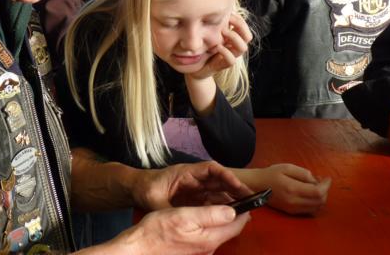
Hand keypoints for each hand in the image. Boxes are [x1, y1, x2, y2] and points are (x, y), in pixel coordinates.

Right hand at [98, 205, 248, 254]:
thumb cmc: (158, 230)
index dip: (243, 208)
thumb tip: (233, 211)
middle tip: (233, 194)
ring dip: (222, 216)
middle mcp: (209, 247)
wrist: (140, 246)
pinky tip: (202, 212)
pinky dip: (211, 222)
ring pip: (219, 230)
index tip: (245, 195)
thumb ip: (211, 214)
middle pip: (230, 228)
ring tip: (219, 199)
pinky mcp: (193, 249)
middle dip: (234, 212)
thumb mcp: (184, 216)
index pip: (237, 224)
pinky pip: (208, 234)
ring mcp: (201, 249)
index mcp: (210, 238)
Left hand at [133, 161, 251, 210]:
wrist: (137, 189)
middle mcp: (194, 179)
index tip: (239, 185)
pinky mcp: (195, 198)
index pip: (211, 169)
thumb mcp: (156, 200)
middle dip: (236, 188)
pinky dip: (222, 206)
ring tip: (246, 209)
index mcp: (186, 173)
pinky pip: (212, 200)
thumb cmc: (147, 189)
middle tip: (252, 199)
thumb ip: (172, 209)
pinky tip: (231, 215)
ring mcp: (195, 188)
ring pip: (218, 191)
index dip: (227, 176)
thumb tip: (187, 219)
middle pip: (220, 180)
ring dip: (232, 198)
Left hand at [190, 12, 252, 81]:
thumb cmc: (201, 47)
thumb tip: (214, 6)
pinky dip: (226, 52)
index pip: (244, 28)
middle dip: (240, 27)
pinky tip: (218, 46)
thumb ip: (213, 23)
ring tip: (223, 32)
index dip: (239, 20)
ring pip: (243, 48)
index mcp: (232, 39)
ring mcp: (230, 56)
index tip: (228, 13)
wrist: (194, 66)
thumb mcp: (207, 33)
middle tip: (227, 21)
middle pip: (248, 37)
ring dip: (234, 38)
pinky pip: (231, 60)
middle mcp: (233, 47)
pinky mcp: (223, 65)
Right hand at [242, 164, 330, 214]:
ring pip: (316, 207)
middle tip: (321, 181)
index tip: (327, 178)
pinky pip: (309, 210)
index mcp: (292, 189)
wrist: (256, 185)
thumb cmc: (271, 173)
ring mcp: (293, 209)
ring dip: (320, 197)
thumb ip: (303, 173)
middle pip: (320, 201)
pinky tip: (309, 194)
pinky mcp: (291, 212)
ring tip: (315, 186)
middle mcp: (294, 202)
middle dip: (325, 191)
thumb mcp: (286, 167)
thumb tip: (315, 181)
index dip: (326, 185)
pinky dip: (314, 202)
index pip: (318, 192)